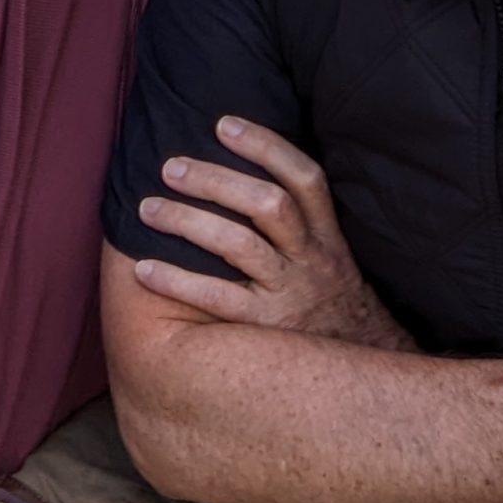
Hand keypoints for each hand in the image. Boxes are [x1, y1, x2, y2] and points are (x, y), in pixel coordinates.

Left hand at [131, 116, 411, 347]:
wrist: (359, 378)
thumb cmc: (326, 304)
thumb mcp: (330, 260)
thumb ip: (300, 223)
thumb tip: (243, 173)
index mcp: (327, 236)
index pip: (305, 179)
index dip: (266, 146)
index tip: (223, 123)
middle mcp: (311, 259)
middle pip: (268, 205)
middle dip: (216, 180)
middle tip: (169, 167)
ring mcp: (289, 294)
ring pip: (241, 245)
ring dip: (189, 221)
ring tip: (147, 208)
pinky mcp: (266, 329)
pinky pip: (219, 299)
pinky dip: (178, 281)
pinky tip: (143, 269)